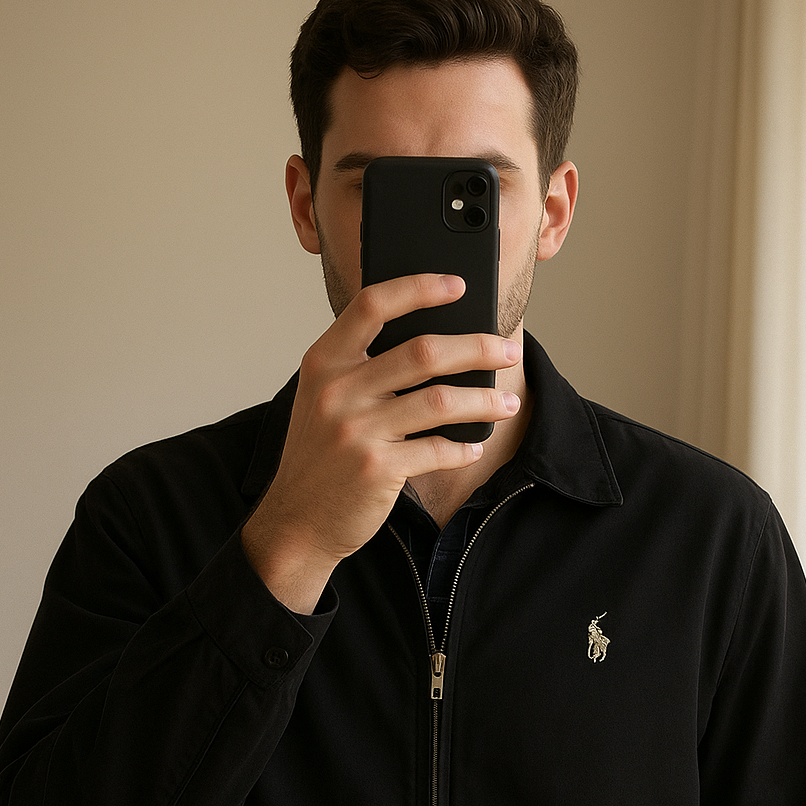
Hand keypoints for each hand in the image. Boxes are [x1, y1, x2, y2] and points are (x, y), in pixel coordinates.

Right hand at [241, 273, 520, 612]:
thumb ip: (362, 368)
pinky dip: (462, 448)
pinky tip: (474, 446)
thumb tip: (436, 343)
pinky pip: (436, 450)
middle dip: (477, 347)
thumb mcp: (323, 399)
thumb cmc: (320, 456)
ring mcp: (356, 430)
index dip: (419, 287)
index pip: (373, 305)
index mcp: (324, 362)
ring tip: (508, 402)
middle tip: (508, 350)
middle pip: (423, 351)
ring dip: (483, 400)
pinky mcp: (376, 469)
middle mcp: (337, 391)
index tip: (458, 285)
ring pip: (439, 400)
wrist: (297, 520)